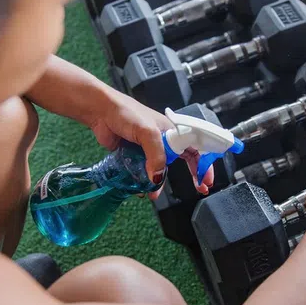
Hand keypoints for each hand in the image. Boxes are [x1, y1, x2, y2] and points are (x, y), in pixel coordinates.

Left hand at [90, 89, 213, 198]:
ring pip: (159, 169)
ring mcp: (147, 149)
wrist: (100, 112)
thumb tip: (158, 177)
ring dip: (157, 182)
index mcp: (172, 131)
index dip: (203, 163)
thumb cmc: (126, 113)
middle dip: (190, 175)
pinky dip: (141, 181)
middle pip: (180, 161)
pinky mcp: (133, 156)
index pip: (195, 148)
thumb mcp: (148, 132)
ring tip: (153, 193)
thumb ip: (157, 156)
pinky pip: (142, 172)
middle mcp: (162, 140)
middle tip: (198, 189)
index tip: (206, 180)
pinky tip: (138, 188)